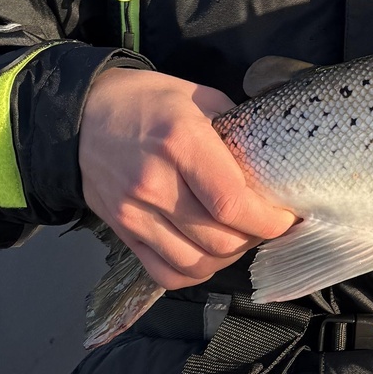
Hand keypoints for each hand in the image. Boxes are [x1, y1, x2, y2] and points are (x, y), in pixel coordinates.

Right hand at [79, 67, 296, 290]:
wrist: (86, 113)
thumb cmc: (152, 101)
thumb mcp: (202, 100)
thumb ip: (238, 136)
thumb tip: (276, 170)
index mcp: (181, 142)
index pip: (233, 205)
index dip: (269, 221)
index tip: (286, 217)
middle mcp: (154, 183)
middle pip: (219, 241)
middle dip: (255, 239)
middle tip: (265, 224)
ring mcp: (133, 213)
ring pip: (195, 264)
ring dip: (228, 259)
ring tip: (238, 237)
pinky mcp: (121, 231)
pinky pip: (165, 273)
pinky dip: (193, 272)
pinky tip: (206, 251)